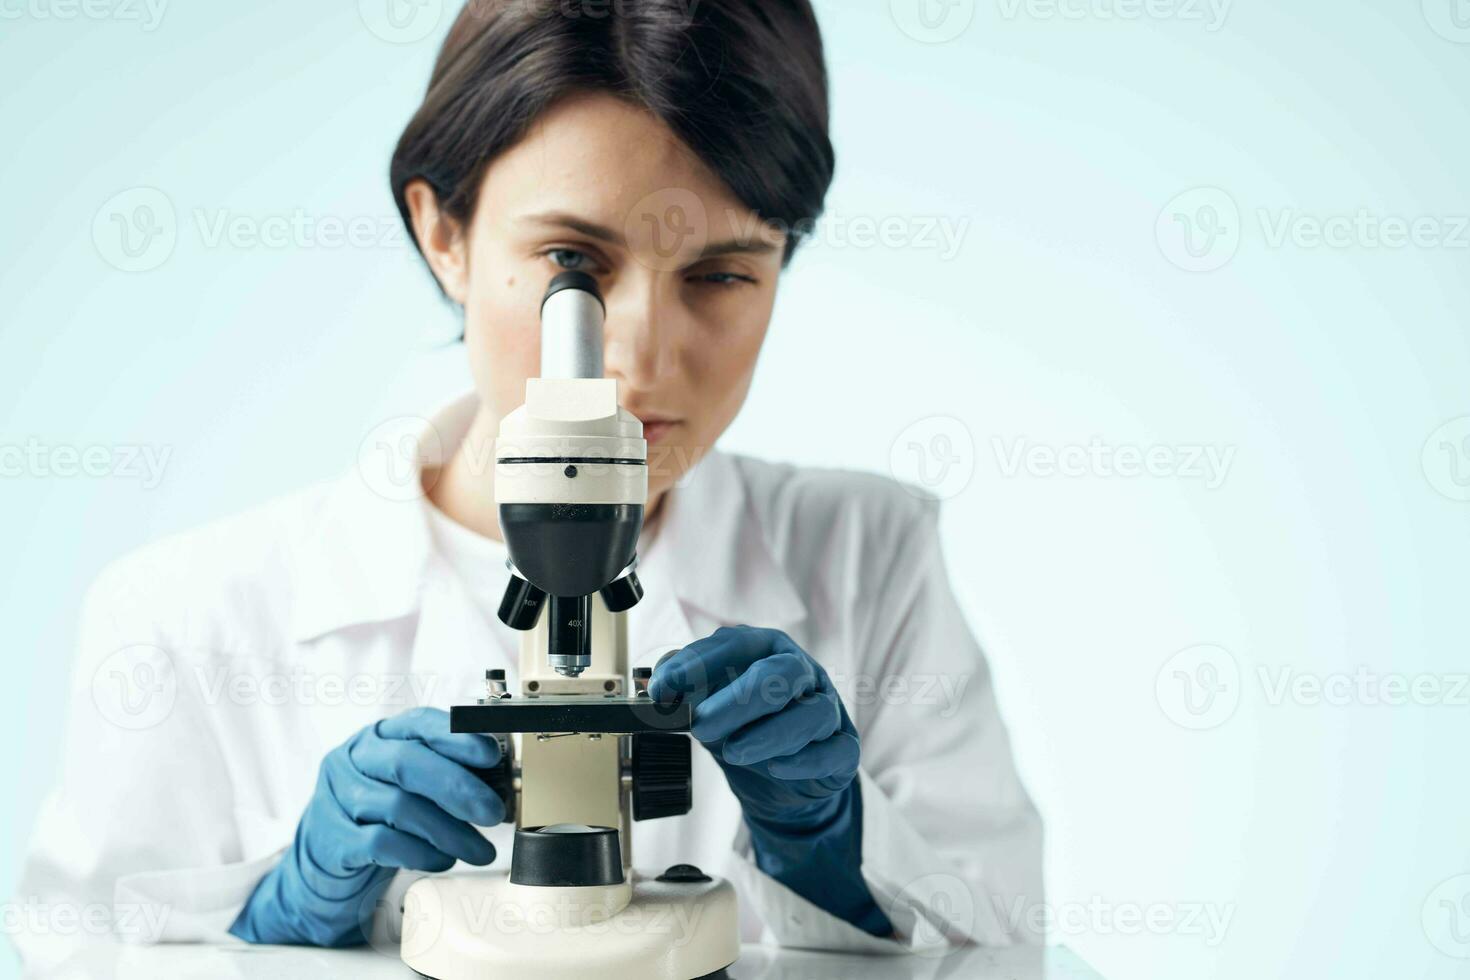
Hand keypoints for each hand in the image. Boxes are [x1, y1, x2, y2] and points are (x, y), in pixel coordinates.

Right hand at [230, 707, 503, 947]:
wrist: (325, 857)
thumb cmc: (380, 813)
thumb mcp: (409, 783)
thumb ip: (445, 774)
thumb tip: (500, 786)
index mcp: (381, 735)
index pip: (420, 723)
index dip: (458, 736)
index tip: (491, 755)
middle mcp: (355, 758)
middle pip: (407, 763)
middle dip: (458, 787)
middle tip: (493, 812)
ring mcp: (337, 797)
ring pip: (398, 807)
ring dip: (450, 831)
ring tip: (480, 849)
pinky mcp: (332, 839)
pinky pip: (381, 843)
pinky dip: (421, 853)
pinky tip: (443, 860)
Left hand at [648, 625, 858, 830]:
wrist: (777, 775)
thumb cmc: (742, 725)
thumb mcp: (707, 702)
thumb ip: (683, 689)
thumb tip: (659, 684)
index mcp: (765, 649)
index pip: (735, 644)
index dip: (698, 663)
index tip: (663, 687)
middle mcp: (800, 672)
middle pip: (781, 673)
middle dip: (739, 699)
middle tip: (702, 725)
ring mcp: (826, 708)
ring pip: (813, 713)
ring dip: (770, 734)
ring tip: (733, 752)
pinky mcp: (842, 748)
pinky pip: (837, 750)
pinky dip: (807, 761)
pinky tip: (777, 768)